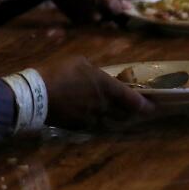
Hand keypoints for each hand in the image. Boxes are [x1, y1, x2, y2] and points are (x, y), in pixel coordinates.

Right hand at [34, 55, 153, 127]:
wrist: (36, 95)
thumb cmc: (58, 73)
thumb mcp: (78, 62)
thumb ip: (93, 71)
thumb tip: (97, 76)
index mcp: (106, 86)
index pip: (133, 99)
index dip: (145, 105)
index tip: (152, 107)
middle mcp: (104, 105)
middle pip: (123, 113)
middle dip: (129, 112)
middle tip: (131, 110)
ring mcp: (92, 118)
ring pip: (108, 120)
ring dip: (111, 117)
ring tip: (107, 112)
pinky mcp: (79, 127)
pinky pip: (92, 124)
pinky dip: (93, 120)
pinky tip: (85, 114)